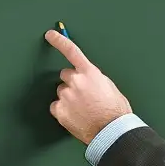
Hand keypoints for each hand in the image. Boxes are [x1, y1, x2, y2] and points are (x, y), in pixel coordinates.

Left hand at [46, 30, 132, 146]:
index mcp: (89, 73)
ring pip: (61, 92)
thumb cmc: (114, 110)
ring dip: (67, 97)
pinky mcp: (60, 111)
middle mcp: (76, 82)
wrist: (110, 130)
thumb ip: (93, 78)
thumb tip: (87, 79)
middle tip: (82, 96)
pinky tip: (74, 116)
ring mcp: (66, 96)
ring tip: (81, 109)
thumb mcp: (108, 86)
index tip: (50, 35)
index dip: (59, 41)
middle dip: (71, 82)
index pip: (71, 51)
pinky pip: (56, 107)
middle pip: (65, 76)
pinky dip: (62, 111)